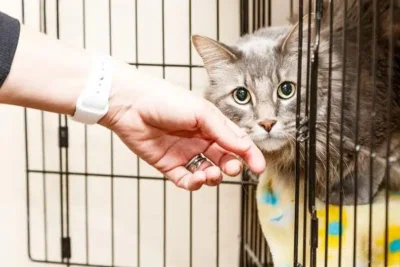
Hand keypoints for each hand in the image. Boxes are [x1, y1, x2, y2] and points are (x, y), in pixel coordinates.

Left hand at [100, 65, 265, 189]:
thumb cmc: (165, 100)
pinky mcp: (168, 165)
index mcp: (211, 124)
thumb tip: (245, 148)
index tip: (259, 168)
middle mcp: (200, 140)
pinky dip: (194, 183)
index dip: (249, 155)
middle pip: (223, 159)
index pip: (235, 142)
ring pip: (207, 172)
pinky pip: (186, 180)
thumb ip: (223, 131)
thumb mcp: (201, 112)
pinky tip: (196, 179)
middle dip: (230, 167)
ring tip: (209, 174)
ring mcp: (184, 153)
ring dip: (213, 177)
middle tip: (230, 169)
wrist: (130, 105)